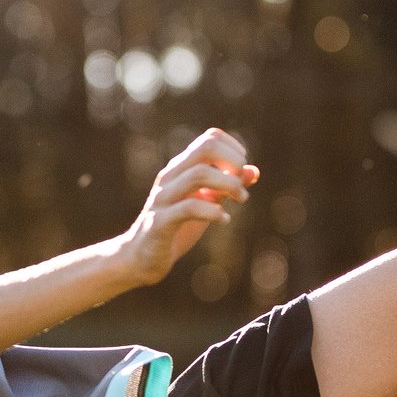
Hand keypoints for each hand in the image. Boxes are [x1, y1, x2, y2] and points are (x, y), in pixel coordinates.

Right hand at [113, 128, 259, 288]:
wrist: (141, 258)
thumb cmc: (177, 228)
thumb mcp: (207, 204)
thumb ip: (227, 187)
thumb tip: (254, 171)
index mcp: (180, 168)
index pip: (210, 138)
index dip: (234, 150)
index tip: (241, 173)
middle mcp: (170, 177)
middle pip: (205, 148)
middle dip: (233, 162)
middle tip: (241, 186)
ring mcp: (163, 198)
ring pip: (198, 174)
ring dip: (229, 185)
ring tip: (240, 200)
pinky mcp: (159, 223)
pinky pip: (188, 208)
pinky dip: (213, 212)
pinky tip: (224, 220)